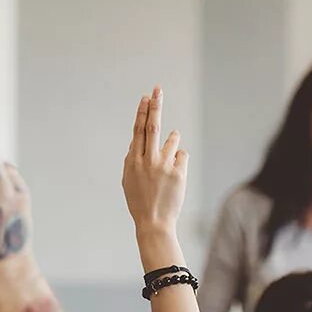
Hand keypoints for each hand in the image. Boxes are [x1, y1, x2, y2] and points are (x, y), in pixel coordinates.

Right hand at [122, 87, 188, 237]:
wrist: (154, 222)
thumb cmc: (140, 201)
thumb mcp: (129, 179)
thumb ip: (133, 159)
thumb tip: (138, 141)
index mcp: (133, 161)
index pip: (138, 130)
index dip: (142, 112)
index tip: (146, 97)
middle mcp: (147, 160)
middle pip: (153, 126)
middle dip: (155, 106)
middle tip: (158, 89)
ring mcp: (163, 166)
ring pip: (172, 140)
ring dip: (173, 140)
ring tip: (167, 158)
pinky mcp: (178, 173)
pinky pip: (182, 155)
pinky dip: (179, 160)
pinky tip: (174, 175)